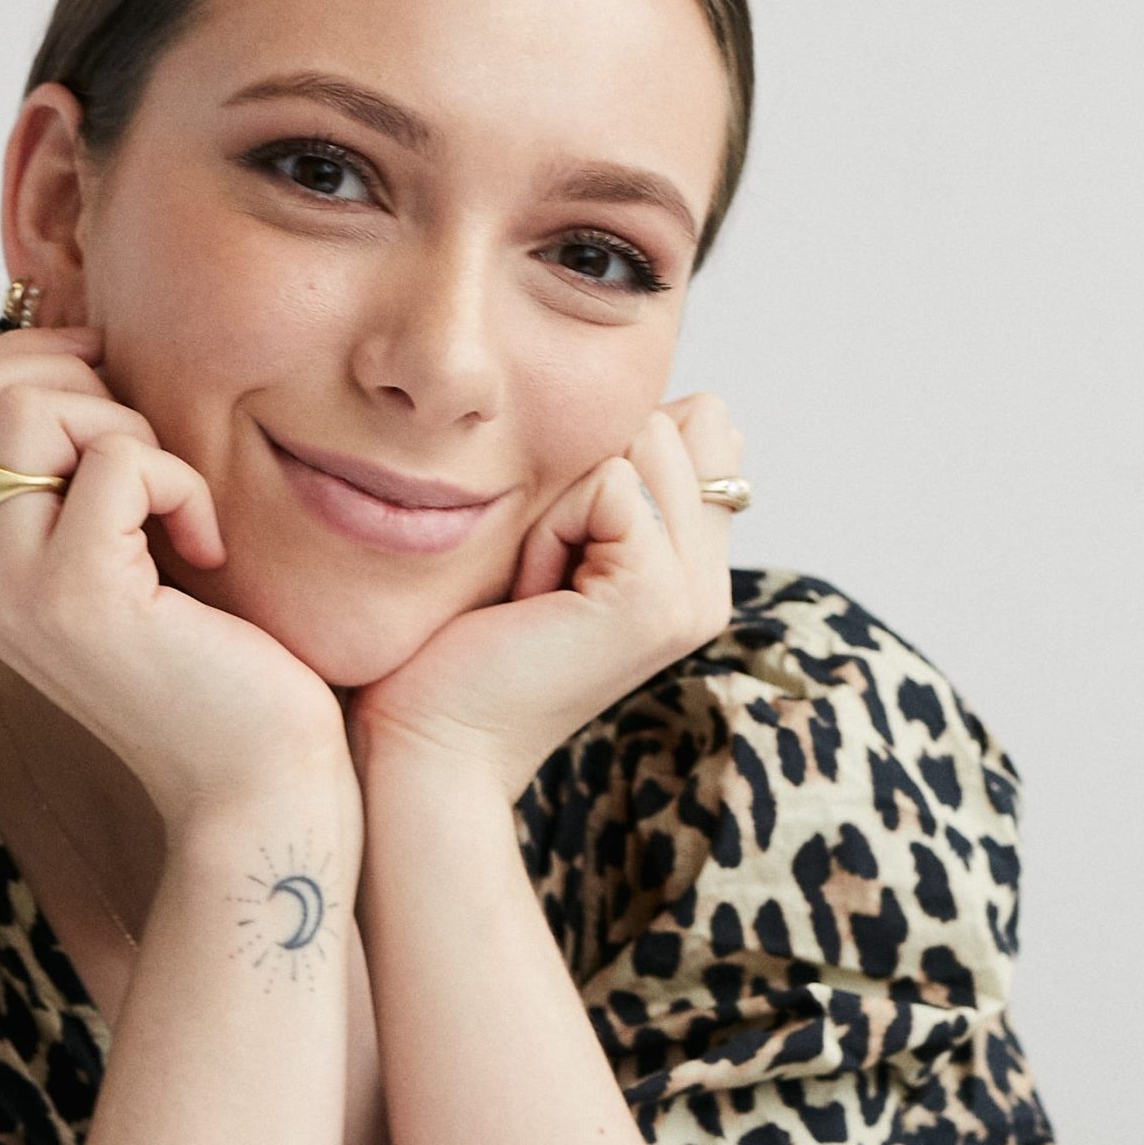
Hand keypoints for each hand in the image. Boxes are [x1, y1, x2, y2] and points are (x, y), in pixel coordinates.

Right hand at [0, 327, 352, 835]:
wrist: (253, 782)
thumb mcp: (117, 550)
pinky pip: (121, 460)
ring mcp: (14, 592)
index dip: (22, 363)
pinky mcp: (81, 598)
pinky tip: (207, 546)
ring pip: (32, 409)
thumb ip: (70, 473)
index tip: (110, 400)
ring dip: (126, 426)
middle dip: (65, 375)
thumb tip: (77, 348)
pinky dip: (182, 481)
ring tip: (172, 501)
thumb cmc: (209, 657)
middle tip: (143, 444)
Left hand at [343, 395, 742, 802]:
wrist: (434, 742)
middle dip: (583, 479)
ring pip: (643, 447)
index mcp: (695, 573)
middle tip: (541, 575)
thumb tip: (696, 402)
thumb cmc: (466, 642)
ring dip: (562, 504)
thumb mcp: (555, 539)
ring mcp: (692, 599)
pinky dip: (551, 528)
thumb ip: (624, 478)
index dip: (608, 458)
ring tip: (537, 586)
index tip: (559, 550)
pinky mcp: (654, 599)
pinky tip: (532, 597)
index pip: (701, 429)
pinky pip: (612, 485)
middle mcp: (709, 588)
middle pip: (674, 427)